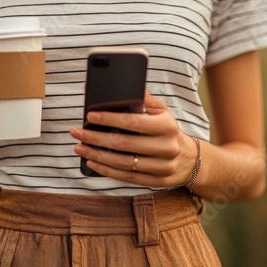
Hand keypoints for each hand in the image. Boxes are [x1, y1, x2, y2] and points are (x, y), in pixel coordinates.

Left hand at [70, 92, 197, 187]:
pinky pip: (127, 177)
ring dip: (97, 155)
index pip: (133, 122)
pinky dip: (107, 170)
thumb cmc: (168, 130)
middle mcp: (166, 148)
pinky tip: (92, 162)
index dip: (110, 119)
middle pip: (124, 144)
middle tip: (76, 132)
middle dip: (96, 137)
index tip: (89, 115)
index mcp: (167, 126)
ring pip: (123, 163)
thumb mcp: (162, 112)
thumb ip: (145, 99)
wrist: (190, 159)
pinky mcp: (156, 181)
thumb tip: (129, 85)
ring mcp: (162, 167)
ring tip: (79, 147)